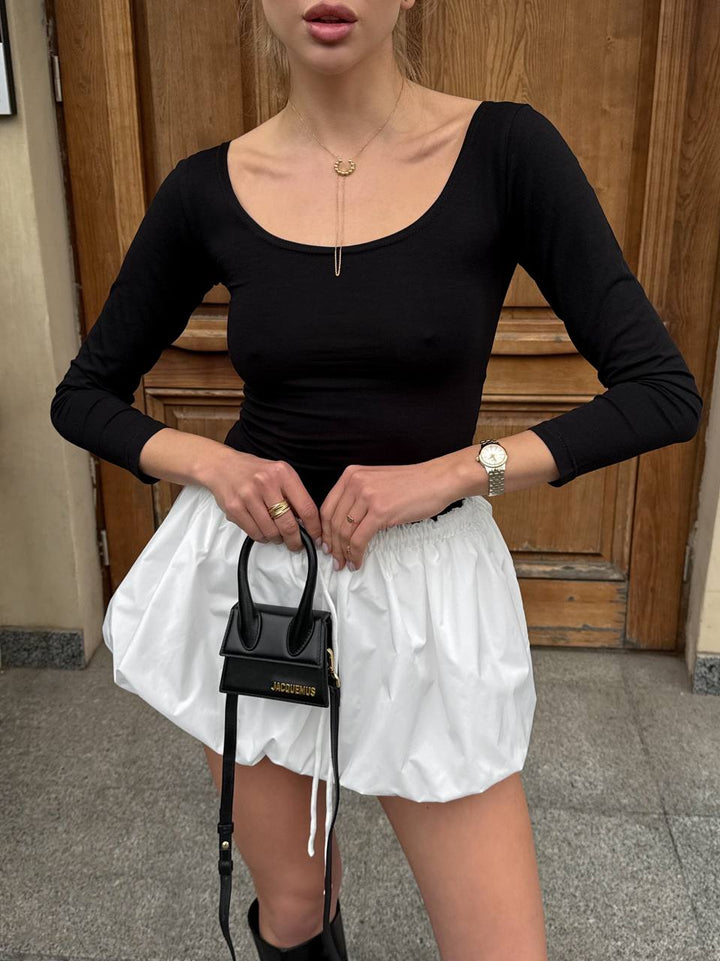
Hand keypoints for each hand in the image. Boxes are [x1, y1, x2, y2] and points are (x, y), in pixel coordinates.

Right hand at [202, 449, 321, 551]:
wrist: (223, 466)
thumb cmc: (255, 472)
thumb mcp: (280, 474)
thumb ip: (294, 495)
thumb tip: (307, 522)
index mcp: (283, 473)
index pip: (306, 508)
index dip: (314, 528)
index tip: (316, 537)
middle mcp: (266, 483)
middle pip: (288, 524)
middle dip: (295, 540)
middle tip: (297, 544)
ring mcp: (248, 496)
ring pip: (271, 532)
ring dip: (277, 539)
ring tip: (277, 535)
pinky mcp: (235, 508)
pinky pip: (255, 533)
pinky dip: (262, 537)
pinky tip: (263, 530)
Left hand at [318, 460, 460, 570]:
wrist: (437, 480)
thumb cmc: (412, 484)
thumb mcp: (376, 482)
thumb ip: (358, 496)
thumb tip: (345, 522)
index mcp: (351, 475)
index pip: (327, 507)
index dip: (323, 530)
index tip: (325, 543)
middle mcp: (355, 483)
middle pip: (333, 521)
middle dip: (332, 545)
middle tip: (334, 559)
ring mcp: (367, 496)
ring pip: (344, 532)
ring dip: (343, 553)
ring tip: (345, 563)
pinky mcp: (380, 511)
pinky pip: (359, 539)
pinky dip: (356, 554)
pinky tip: (357, 561)